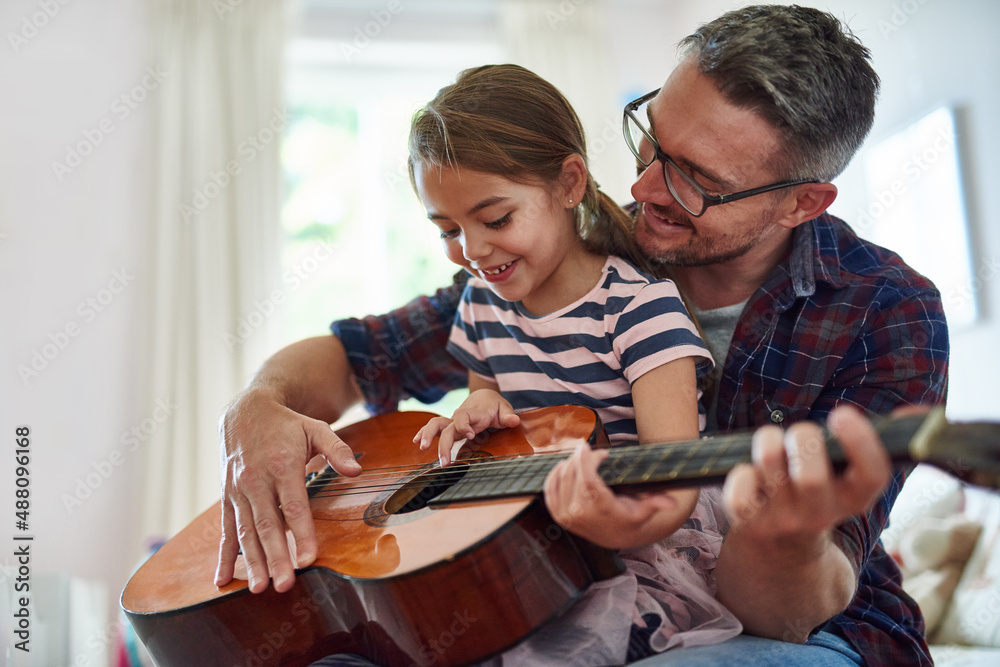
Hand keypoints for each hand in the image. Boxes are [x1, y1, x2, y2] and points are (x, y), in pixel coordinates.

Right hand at [215, 387, 361, 593]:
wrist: (245, 412)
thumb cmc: (287, 424)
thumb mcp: (315, 428)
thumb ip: (337, 449)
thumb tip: (356, 471)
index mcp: (282, 465)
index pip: (294, 506)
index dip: (300, 533)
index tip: (307, 559)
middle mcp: (257, 481)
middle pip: (268, 525)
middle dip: (275, 558)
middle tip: (284, 586)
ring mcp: (239, 491)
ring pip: (245, 532)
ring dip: (252, 562)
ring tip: (258, 589)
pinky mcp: (227, 497)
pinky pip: (225, 529)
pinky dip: (223, 555)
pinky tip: (222, 580)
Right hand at [413, 389, 519, 465]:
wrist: (484, 397)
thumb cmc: (494, 406)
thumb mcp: (504, 408)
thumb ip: (508, 415)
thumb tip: (514, 421)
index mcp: (473, 413)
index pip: (464, 416)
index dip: (464, 425)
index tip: (470, 435)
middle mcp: (460, 417)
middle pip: (447, 427)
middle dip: (443, 444)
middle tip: (444, 462)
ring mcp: (453, 422)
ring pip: (436, 425)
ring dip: (427, 435)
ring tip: (421, 448)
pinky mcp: (449, 427)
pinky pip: (434, 428)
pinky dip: (423, 433)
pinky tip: (416, 442)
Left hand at [543, 443, 696, 548]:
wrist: (614, 537)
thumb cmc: (629, 519)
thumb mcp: (643, 511)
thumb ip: (656, 503)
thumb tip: (674, 503)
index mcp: (600, 510)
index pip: (588, 480)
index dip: (585, 460)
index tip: (587, 446)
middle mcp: (580, 513)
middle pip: (573, 474)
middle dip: (580, 458)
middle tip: (592, 451)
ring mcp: (566, 515)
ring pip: (561, 478)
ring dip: (568, 463)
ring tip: (581, 458)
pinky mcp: (557, 514)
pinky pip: (550, 489)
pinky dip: (554, 475)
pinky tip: (563, 466)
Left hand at [723, 404, 891, 550]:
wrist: (783, 551)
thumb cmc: (817, 493)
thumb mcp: (848, 478)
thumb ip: (871, 445)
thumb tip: (919, 413)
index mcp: (854, 498)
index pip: (872, 476)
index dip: (860, 442)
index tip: (843, 414)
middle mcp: (821, 513)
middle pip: (812, 477)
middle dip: (803, 438)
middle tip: (801, 432)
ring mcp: (784, 520)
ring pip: (771, 467)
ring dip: (768, 441)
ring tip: (771, 441)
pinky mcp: (749, 522)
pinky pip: (739, 490)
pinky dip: (739, 472)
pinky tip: (748, 472)